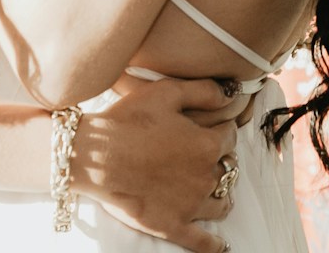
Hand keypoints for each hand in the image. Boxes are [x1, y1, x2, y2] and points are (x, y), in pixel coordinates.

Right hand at [75, 77, 239, 252]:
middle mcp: (204, 177)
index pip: (230, 136)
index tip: (215, 127)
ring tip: (215, 189)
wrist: (99, 156)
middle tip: (207, 154)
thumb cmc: (130, 119)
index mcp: (206, 145)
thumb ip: (204, 91)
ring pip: (221, 203)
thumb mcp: (168, 91)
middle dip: (221, 159)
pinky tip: (221, 244)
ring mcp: (190, 205)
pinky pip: (203, 242)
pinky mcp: (173, 227)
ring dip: (221, 193)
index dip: (223, 129)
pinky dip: (215, 245)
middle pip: (228, 168)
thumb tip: (230, 94)